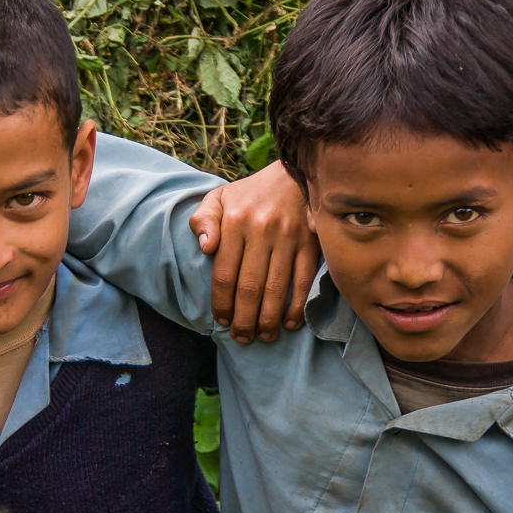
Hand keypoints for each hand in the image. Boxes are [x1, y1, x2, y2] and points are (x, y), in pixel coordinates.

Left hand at [188, 160, 319, 343]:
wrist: (292, 173)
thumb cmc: (249, 194)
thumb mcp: (217, 198)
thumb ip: (203, 221)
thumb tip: (204, 247)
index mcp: (234, 221)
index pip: (223, 274)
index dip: (222, 303)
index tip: (222, 321)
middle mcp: (261, 230)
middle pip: (249, 287)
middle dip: (244, 320)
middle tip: (242, 338)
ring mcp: (288, 237)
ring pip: (276, 289)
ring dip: (269, 319)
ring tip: (263, 336)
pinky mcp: (310, 242)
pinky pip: (303, 281)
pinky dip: (297, 306)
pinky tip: (290, 322)